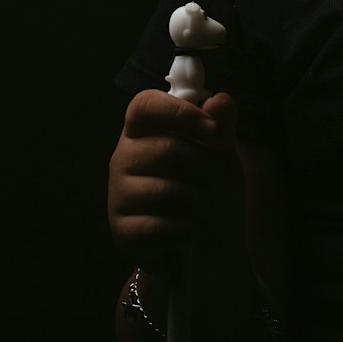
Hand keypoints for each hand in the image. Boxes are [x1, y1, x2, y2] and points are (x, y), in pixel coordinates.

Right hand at [108, 89, 245, 270]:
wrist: (208, 242)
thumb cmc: (209, 186)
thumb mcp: (221, 152)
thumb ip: (221, 126)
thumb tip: (221, 99)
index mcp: (143, 129)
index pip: (145, 106)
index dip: (180, 113)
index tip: (214, 129)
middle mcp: (123, 157)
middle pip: (168, 150)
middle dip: (208, 168)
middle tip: (223, 182)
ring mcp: (119, 195)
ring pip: (167, 192)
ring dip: (203, 203)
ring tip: (210, 209)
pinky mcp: (122, 231)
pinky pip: (162, 226)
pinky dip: (190, 231)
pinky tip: (194, 232)